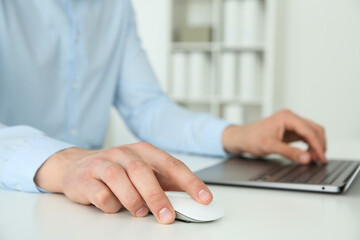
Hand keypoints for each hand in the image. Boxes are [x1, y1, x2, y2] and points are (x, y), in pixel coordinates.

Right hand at [34, 142, 212, 223]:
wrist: (76, 165)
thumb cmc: (116, 169)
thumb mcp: (142, 170)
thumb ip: (163, 182)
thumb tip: (189, 198)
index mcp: (144, 151)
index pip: (172, 165)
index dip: (190, 182)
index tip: (204, 198)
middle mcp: (125, 154)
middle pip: (143, 172)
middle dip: (157, 197)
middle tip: (167, 216)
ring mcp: (104, 163)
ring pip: (120, 179)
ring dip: (133, 200)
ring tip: (140, 213)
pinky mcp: (86, 177)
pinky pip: (101, 193)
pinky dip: (110, 204)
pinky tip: (114, 207)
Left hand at [222, 109, 326, 163]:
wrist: (241, 137)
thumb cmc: (251, 138)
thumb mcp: (270, 147)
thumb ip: (290, 152)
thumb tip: (307, 158)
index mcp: (287, 117)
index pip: (309, 131)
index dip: (318, 146)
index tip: (322, 158)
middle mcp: (290, 117)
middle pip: (314, 130)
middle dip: (319, 145)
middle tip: (320, 161)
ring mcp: (290, 123)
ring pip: (311, 132)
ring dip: (315, 145)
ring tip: (314, 159)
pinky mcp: (289, 129)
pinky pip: (305, 136)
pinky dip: (309, 145)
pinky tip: (308, 155)